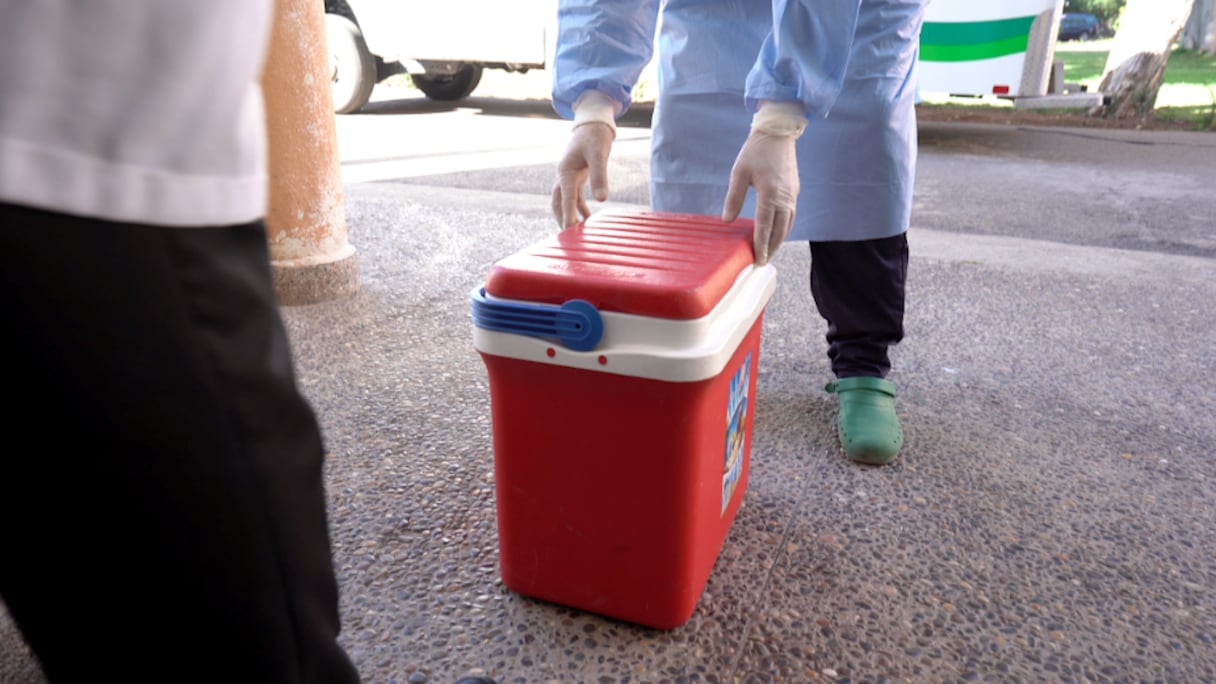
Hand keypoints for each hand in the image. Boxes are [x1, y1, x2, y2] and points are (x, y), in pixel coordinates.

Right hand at [551, 122, 614, 227]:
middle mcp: (563, 175)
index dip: (567, 214)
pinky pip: (574, 196)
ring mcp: (568, 176)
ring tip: (576, 233)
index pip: (565, 197)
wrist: (592, 123)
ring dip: (569, 215)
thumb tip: (602, 200)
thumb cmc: (595, 137)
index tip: (569, 230)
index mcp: (565, 171)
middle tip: (567, 237)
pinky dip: (579, 208)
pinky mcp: (576, 176)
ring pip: (564, 201)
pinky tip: (588, 219)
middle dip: (561, 219)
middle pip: (557, 202)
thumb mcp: (599, 155)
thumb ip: (600, 176)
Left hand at [722, 100, 805, 264]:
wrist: (778, 132)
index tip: (757, 260)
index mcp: (770, 193)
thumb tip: (727, 220)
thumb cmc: (755, 151)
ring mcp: (792, 195)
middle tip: (761, 263)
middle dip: (771, 249)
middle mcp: (784, 197)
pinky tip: (777, 234)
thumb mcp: (739, 172)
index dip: (761, 245)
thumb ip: (733, 197)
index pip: (765, 226)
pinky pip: (791, 216)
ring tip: (769, 253)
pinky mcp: (795, 191)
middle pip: (779, 231)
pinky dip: (785, 228)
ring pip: (787, 225)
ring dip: (779, 241)